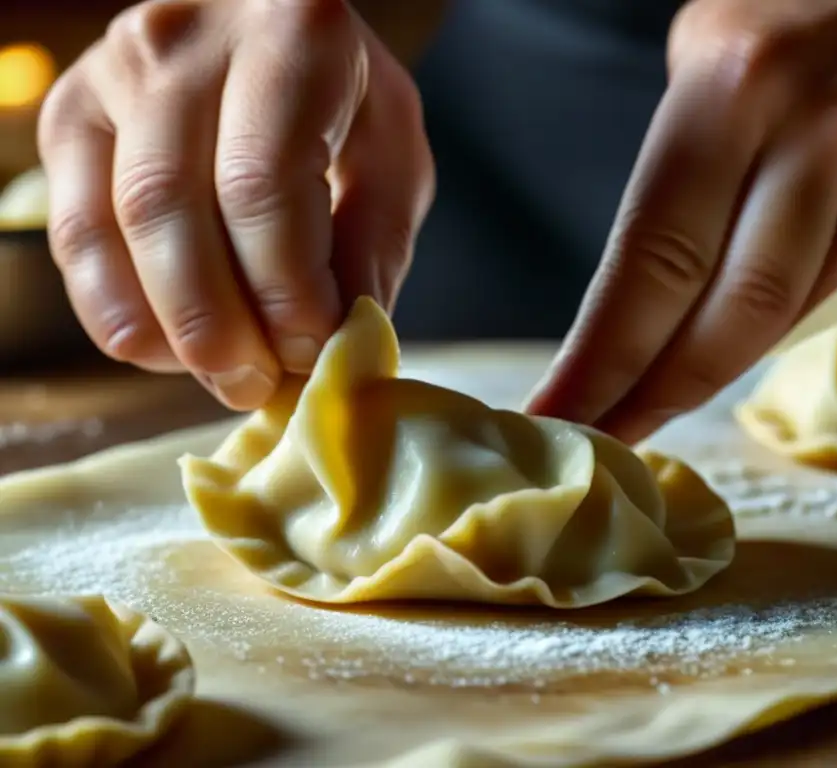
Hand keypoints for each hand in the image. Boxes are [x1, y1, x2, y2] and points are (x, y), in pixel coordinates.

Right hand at [38, 0, 433, 409]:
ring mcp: (113, 74)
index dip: (283, 289)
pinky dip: (115, 309)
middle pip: (171, 208)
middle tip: (258, 383)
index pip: (261, 185)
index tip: (310, 351)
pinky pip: (74, 233)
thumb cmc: (346, 98)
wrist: (274, 31)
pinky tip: (166, 348)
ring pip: (111, 225)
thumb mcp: (393, 156)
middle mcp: (181, 40)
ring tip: (222, 374)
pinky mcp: (71, 116)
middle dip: (217, 324)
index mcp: (286, 34)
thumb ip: (373, 243)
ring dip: (165, 328)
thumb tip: (340, 342)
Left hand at [526, 0, 836, 443]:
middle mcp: (812, 134)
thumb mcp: (703, 63)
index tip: (558, 414)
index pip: (650, 260)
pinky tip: (735, 333)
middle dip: (651, 395)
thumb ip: (672, 177)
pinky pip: (833, 297)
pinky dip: (774, 326)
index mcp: (730, 91)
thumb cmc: (786, 23)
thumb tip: (632, 301)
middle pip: (721, 315)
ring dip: (707, 374)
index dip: (602, 358)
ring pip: (780, 320)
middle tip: (601, 441)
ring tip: (652, 402)